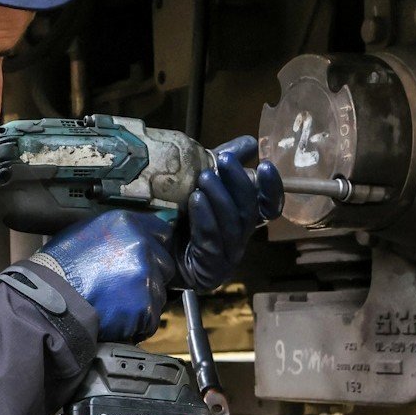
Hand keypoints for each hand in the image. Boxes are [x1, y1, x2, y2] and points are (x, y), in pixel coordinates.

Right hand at [35, 210, 177, 341]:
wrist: (48, 299)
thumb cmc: (60, 267)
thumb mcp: (86, 232)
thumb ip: (118, 233)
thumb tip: (136, 234)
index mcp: (127, 224)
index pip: (162, 233)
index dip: (156, 247)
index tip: (151, 257)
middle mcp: (142, 247)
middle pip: (165, 264)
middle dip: (151, 275)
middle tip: (126, 285)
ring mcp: (145, 278)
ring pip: (159, 292)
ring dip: (144, 299)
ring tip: (117, 303)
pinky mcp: (145, 306)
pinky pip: (151, 317)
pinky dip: (138, 321)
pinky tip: (118, 317)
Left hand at [178, 136, 282, 290]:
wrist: (143, 249)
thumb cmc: (172, 215)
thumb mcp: (199, 184)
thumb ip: (222, 165)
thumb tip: (251, 143)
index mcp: (240, 220)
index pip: (269, 207)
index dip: (271, 188)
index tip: (264, 164)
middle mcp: (238, 240)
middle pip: (250, 212)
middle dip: (240, 184)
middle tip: (225, 159)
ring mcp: (225, 258)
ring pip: (233, 227)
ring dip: (220, 199)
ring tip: (205, 178)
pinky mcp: (208, 271)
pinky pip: (211, 242)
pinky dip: (205, 219)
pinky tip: (196, 200)